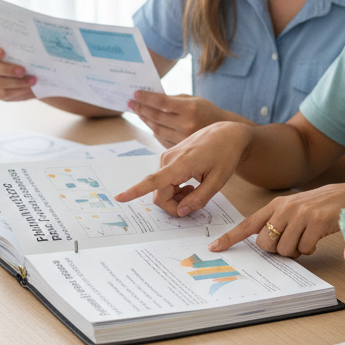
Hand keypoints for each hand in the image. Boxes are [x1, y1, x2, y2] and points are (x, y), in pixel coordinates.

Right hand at [0, 42, 36, 101]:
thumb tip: (36, 52)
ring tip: (32, 81)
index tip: (2, 52)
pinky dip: (16, 91)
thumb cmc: (29, 61)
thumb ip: (27, 51)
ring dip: (16, 82)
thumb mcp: (29, 54)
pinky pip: (3, 93)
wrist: (34, 78)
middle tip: (23, 71)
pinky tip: (27, 89)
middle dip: (8, 69)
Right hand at [114, 121, 252, 214]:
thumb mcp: (218, 181)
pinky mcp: (168, 158)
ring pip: (161, 189)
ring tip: (195, 189)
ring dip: (175, 196)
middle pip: (159, 194)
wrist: (225, 133)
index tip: (119, 198)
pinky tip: (190, 183)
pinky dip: (175, 188)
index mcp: (181, 164)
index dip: (135, 192)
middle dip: (174, 205)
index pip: (153, 182)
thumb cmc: (225, 155)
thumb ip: (199, 198)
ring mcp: (166, 157)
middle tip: (195, 202)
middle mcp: (168, 159)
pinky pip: (164, 181)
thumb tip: (181, 211)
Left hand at [126, 91, 230, 147]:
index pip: (162, 102)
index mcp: (190, 109)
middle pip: (156, 117)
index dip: (147, 98)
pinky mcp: (181, 149)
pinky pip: (161, 139)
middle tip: (130, 103)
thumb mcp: (195, 100)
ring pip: (156, 129)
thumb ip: (174, 99)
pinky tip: (149, 124)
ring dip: (145, 120)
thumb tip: (153, 96)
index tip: (135, 94)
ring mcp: (183, 139)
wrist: (228, 133)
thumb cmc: (208, 112)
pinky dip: (153, 131)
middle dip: (141, 109)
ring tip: (137, 111)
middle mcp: (186, 124)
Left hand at [211, 184, 344, 257]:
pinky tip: (318, 236)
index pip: (248, 223)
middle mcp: (285, 208)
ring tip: (307, 237)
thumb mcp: (296, 209)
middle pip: (266, 243)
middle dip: (277, 250)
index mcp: (277, 205)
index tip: (214, 248)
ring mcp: (300, 214)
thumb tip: (267, 244)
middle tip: (292, 242)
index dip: (231, 237)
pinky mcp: (316, 222)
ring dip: (296, 250)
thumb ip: (279, 222)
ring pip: (284, 249)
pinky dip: (311, 248)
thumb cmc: (323, 206)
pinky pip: (304, 249)